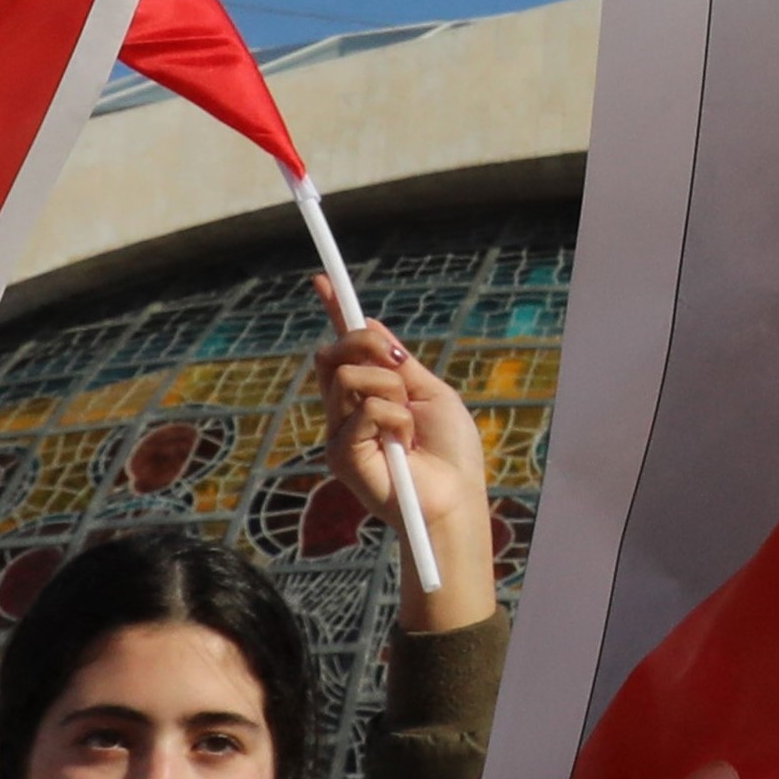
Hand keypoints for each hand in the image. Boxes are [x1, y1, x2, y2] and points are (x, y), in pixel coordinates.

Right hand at [314, 285, 494, 631]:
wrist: (455, 498)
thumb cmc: (451, 452)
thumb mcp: (430, 393)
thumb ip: (399, 362)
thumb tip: (371, 323)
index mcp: (371, 392)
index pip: (344, 347)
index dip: (335, 312)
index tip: (324, 280)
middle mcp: (347, 409)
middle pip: (339, 350)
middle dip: (373, 347)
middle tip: (402, 370)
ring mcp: (340, 431)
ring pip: (348, 375)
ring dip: (391, 390)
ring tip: (408, 425)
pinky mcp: (340, 452)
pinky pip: (364, 408)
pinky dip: (393, 417)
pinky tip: (402, 442)